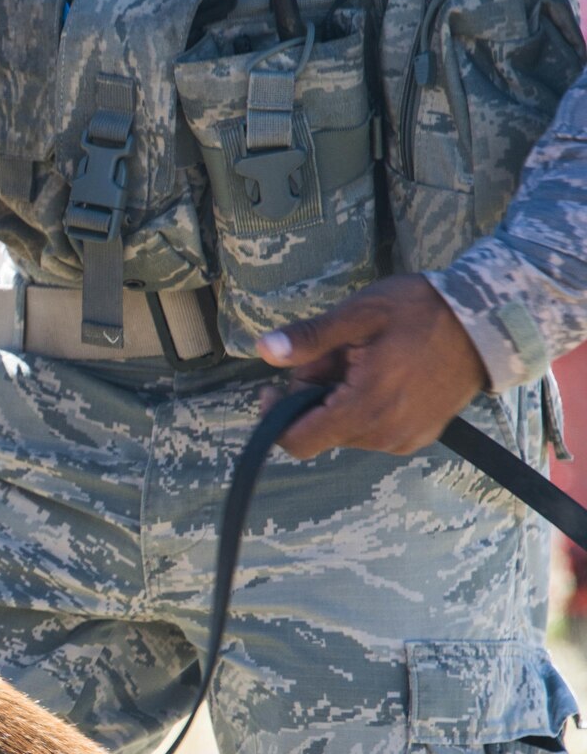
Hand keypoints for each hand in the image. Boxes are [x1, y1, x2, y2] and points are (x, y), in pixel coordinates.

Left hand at [255, 275, 489, 458]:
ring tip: (366, 360)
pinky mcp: (419, 436)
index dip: (276, 417)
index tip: (275, 386)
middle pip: (319, 431)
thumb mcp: (360, 314)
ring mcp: (404, 439)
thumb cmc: (423, 311)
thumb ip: (310, 338)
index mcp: (365, 407)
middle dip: (314, 395)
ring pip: (345, 430)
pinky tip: (384, 374)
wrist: (489, 323)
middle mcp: (384, 434)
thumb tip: (264, 350)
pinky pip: (372, 430)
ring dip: (340, 400)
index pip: (298, 441)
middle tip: (337, 355)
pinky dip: (365, 407)